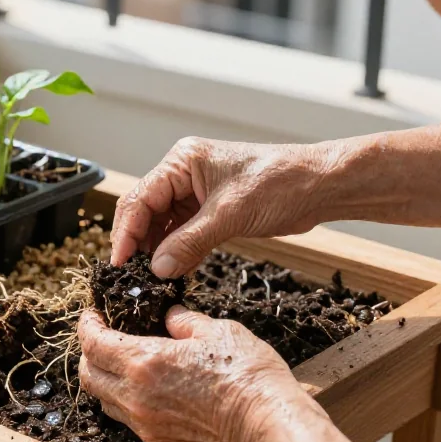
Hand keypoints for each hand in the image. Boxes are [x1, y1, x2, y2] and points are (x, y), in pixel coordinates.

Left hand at [77, 305, 324, 441]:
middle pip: (88, 375)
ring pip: (104, 401)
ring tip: (122, 363)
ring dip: (104, 379)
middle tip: (103, 336)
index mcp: (145, 362)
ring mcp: (145, 424)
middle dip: (89, 352)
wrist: (267, 428)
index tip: (92, 315)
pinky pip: (127, 420)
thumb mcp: (218, 331)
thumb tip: (170, 316)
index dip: (87, 325)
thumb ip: (184, 322)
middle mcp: (136, 397)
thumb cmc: (248, 376)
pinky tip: (145, 389)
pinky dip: (125, 402)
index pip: (93, 343)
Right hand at [111, 138, 333, 277]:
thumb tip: (157, 269)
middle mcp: (183, 174)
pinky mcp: (210, 211)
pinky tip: (173, 272)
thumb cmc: (281, 183)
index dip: (126, 233)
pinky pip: (182, 234)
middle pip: (145, 212)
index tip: (120, 263)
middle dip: (138, 243)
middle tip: (131, 276)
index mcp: (182, 162)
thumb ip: (189, 242)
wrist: (321, 186)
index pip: (140, 198)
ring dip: (157, 252)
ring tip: (152, 279)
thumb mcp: (230, 215)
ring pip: (162, 226)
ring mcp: (196, 193)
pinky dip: (177, 253)